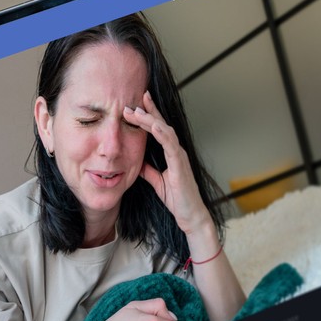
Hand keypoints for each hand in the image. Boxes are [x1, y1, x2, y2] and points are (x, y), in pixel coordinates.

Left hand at [125, 92, 211, 242]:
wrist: (190, 216)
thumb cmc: (177, 199)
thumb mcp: (156, 182)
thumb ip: (148, 170)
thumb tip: (137, 163)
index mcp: (171, 153)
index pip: (158, 130)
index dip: (148, 116)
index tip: (135, 105)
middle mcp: (177, 151)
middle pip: (161, 125)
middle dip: (147, 113)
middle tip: (130, 104)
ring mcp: (180, 156)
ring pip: (165, 131)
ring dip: (151, 120)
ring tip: (137, 111)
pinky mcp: (181, 165)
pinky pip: (171, 146)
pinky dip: (162, 134)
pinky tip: (154, 126)